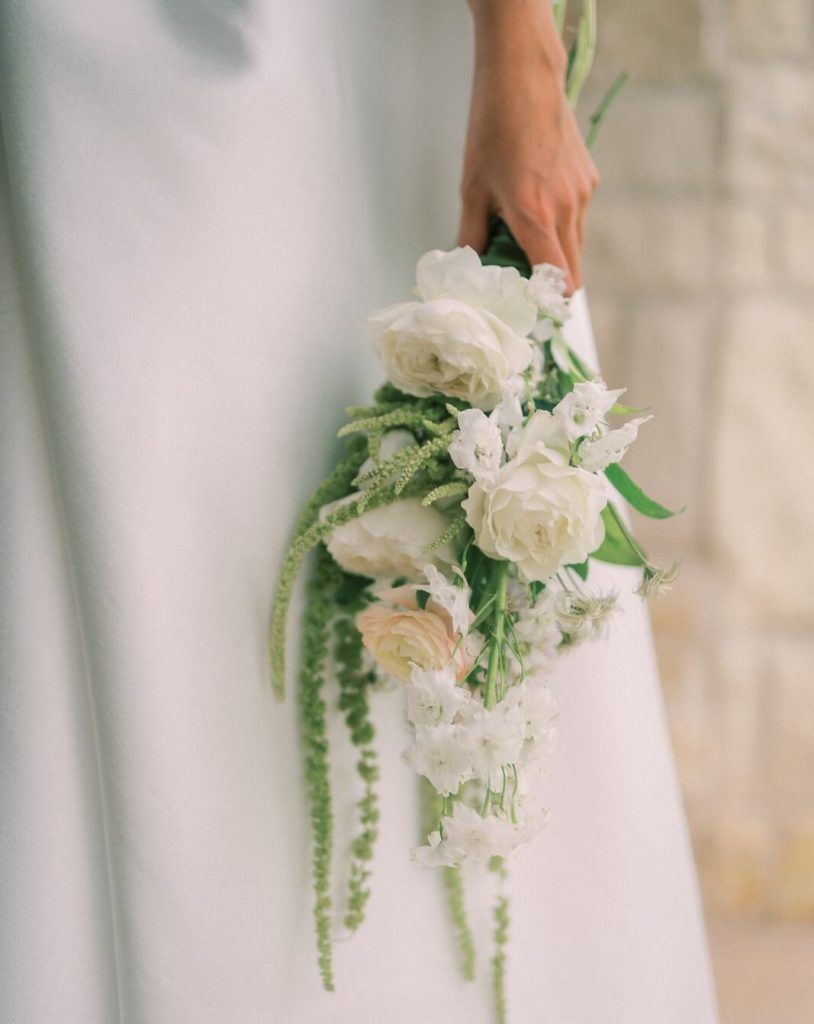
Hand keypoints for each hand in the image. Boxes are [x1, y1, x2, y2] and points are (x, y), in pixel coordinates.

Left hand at [459, 1, 598, 293]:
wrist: (524, 78)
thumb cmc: (492, 130)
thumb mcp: (471, 189)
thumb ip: (471, 235)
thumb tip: (468, 267)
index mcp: (535, 217)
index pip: (556, 281)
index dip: (547, 304)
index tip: (530, 310)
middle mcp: (566, 210)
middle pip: (573, 273)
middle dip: (551, 287)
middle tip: (524, 287)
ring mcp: (583, 195)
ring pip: (576, 247)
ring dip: (556, 257)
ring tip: (524, 246)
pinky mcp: (589, 180)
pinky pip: (578, 220)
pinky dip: (561, 229)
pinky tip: (537, 211)